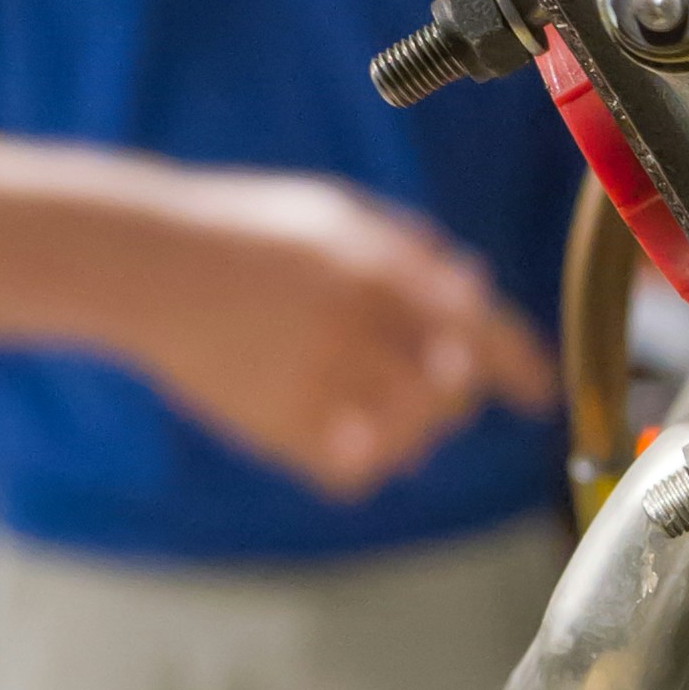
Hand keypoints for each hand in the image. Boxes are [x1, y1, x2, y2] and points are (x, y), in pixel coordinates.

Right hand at [89, 171, 561, 499]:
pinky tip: (338, 426)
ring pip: (410, 442)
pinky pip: (355, 473)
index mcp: (380, 269)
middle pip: (452, 398)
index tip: (539, 393)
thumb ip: (411, 253)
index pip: (481, 333)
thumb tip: (475, 289)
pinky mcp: (283, 429)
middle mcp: (360, 328)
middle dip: (450, 394)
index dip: (520, 368)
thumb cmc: (244, 234)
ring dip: (406, 430)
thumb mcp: (335, 216)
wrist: (149, 266)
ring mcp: (321, 383)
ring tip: (366, 396)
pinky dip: (358, 461)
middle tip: (421, 377)